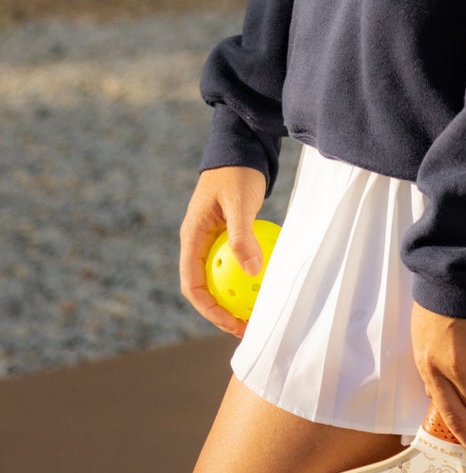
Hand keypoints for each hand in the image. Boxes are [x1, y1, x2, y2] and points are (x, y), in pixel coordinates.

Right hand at [179, 165, 267, 337]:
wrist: (241, 147)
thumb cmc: (236, 172)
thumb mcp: (239, 202)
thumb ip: (242, 235)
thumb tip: (252, 271)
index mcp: (191, 237)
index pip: (192, 285)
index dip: (209, 310)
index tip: (231, 322)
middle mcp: (198, 242)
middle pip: (206, 286)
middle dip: (223, 310)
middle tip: (248, 325)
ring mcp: (212, 239)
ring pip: (221, 276)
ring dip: (235, 295)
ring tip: (258, 311)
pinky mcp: (228, 234)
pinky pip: (235, 261)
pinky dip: (247, 274)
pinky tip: (268, 283)